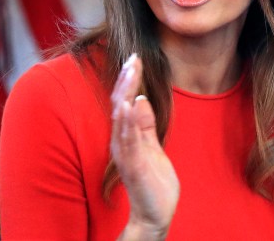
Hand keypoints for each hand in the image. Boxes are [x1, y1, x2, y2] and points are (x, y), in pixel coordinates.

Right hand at [111, 54, 179, 240]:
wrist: (153, 214)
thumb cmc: (153, 182)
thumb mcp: (152, 147)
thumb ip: (145, 125)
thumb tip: (140, 99)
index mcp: (126, 135)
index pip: (125, 102)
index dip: (129, 80)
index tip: (135, 58)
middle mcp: (120, 141)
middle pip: (120, 104)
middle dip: (126, 81)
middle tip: (133, 58)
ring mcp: (125, 153)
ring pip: (122, 119)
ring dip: (126, 95)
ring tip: (129, 73)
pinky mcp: (133, 165)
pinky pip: (128, 141)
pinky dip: (127, 122)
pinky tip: (130, 106)